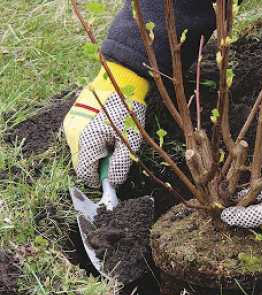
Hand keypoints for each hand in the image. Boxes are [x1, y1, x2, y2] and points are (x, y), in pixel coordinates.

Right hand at [63, 62, 148, 187]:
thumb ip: (120, 165)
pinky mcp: (72, 118)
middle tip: (115, 154)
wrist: (120, 81)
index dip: (99, 180)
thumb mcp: (130, 142)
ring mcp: (70, 125)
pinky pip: (79, 139)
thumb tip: (113, 183)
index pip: (85, 174)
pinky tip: (104, 131)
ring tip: (111, 139)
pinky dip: (91, 141)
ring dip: (94, 153)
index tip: (112, 178)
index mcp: (86, 141)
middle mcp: (73, 134)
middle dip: (97, 165)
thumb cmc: (127, 112)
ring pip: (80, 152)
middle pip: (81, 163)